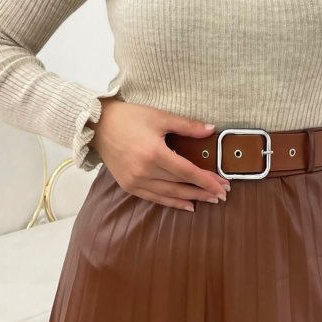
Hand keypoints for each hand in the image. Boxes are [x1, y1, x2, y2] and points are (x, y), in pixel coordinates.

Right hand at [90, 101, 230, 210]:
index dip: (207, 180)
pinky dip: (171, 203)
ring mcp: (135, 181)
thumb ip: (187, 126)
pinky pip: (154, 198)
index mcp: (155, 153)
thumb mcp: (160, 116)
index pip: (187, 171)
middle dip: (203, 190)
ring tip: (209, 201)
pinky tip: (186, 205)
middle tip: (222, 194)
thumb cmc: (130, 117)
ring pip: (169, 195)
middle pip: (181, 185)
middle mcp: (145, 171)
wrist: (98, 125)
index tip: (223, 186)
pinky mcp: (128, 185)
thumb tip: (211, 130)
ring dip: (191, 198)